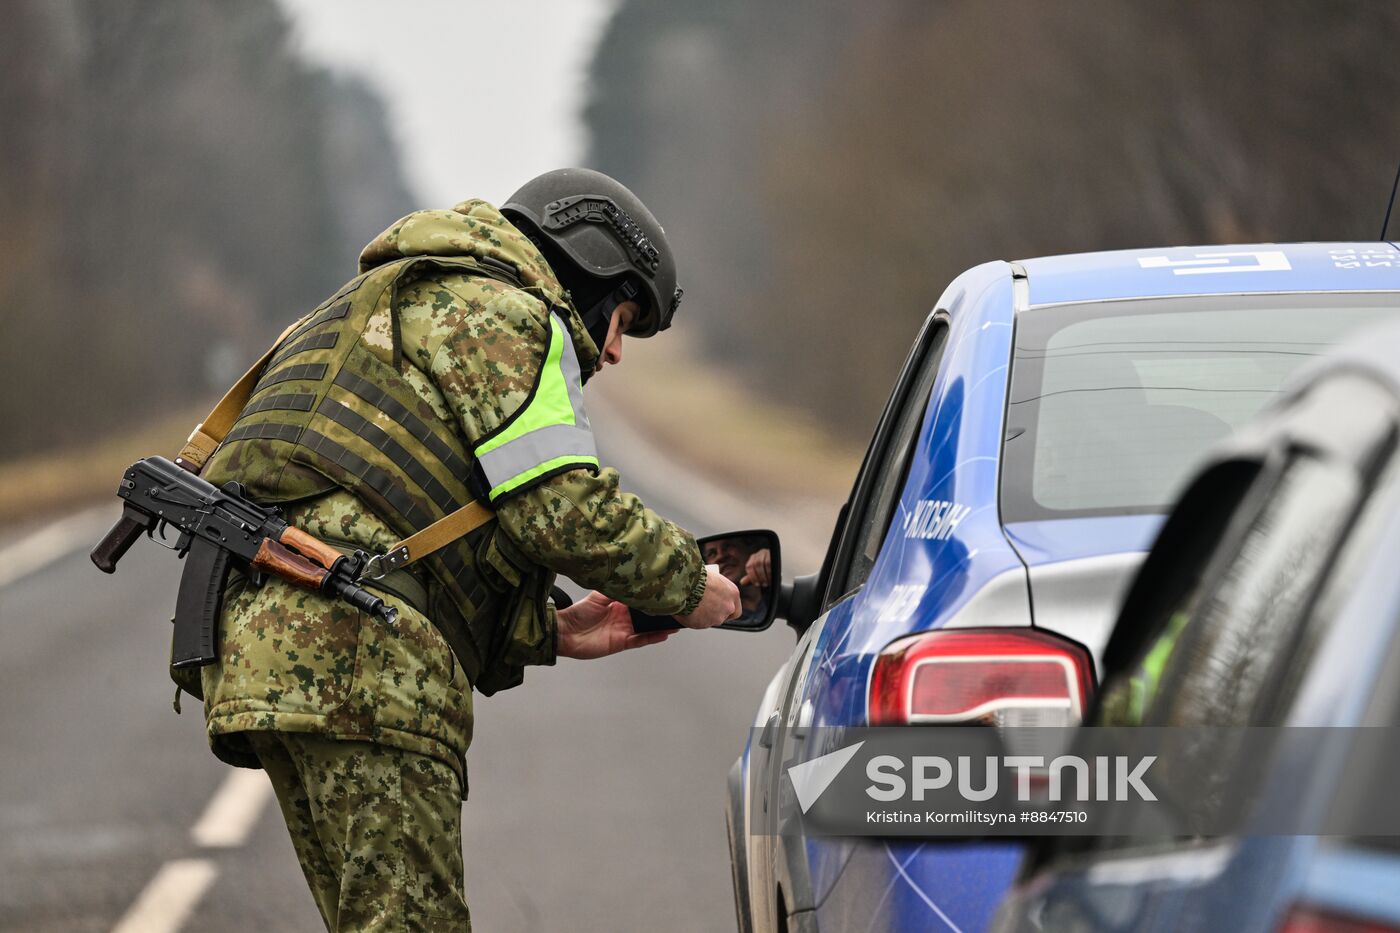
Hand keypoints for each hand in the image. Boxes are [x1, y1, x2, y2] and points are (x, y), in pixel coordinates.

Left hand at [557, 591, 674, 659]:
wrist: (565, 633)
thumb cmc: (577, 614)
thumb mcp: (598, 596)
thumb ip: (615, 590)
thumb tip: (630, 580)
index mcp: (618, 604)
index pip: (638, 598)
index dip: (650, 595)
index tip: (664, 589)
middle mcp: (623, 617)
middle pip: (646, 614)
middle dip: (660, 610)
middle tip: (677, 604)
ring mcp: (624, 630)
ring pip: (647, 627)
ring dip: (661, 625)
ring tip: (677, 620)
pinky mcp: (621, 642)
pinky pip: (640, 640)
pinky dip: (652, 637)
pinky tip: (664, 634)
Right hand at [676, 565, 741, 628]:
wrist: (686, 582)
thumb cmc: (697, 576)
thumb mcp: (713, 579)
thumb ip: (716, 590)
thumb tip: (710, 594)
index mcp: (733, 593)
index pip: (735, 609)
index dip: (726, 611)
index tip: (719, 609)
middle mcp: (728, 606)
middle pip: (722, 616)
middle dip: (713, 614)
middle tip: (702, 608)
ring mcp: (717, 617)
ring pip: (710, 621)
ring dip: (702, 617)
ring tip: (691, 606)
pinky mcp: (704, 624)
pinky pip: (698, 624)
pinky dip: (693, 619)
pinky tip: (687, 610)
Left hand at [740, 548, 771, 586]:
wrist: (779, 571)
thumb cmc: (767, 573)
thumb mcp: (758, 576)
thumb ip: (750, 578)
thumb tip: (742, 582)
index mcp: (753, 558)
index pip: (749, 566)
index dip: (752, 576)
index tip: (757, 584)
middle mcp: (759, 553)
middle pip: (756, 564)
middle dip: (760, 576)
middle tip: (763, 584)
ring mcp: (767, 552)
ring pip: (764, 563)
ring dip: (766, 574)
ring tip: (767, 582)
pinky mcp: (774, 554)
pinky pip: (771, 562)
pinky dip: (770, 571)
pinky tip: (772, 578)